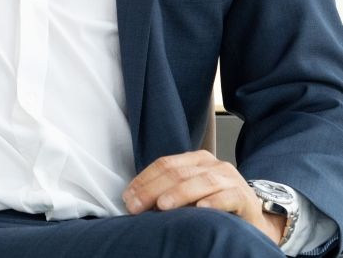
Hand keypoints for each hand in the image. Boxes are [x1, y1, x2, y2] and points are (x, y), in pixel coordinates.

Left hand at [123, 151, 285, 244]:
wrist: (252, 219)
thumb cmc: (216, 205)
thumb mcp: (190, 193)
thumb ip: (167, 190)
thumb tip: (135, 199)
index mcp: (196, 160)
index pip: (164, 165)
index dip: (144, 180)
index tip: (128, 197)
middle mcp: (213, 165)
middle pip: (178, 173)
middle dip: (153, 189)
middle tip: (137, 206)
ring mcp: (230, 178)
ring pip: (201, 182)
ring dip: (179, 194)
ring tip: (163, 206)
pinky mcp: (245, 196)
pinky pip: (228, 197)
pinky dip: (213, 202)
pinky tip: (201, 208)